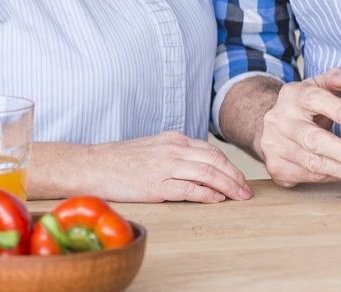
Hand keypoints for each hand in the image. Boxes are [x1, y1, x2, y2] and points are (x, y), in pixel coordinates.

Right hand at [87, 131, 253, 202]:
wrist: (93, 165)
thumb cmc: (121, 160)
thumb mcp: (153, 148)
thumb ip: (175, 153)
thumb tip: (197, 167)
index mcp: (174, 139)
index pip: (211, 150)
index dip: (229, 164)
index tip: (239, 177)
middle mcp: (173, 149)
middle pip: (215, 161)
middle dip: (234, 176)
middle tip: (247, 190)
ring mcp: (165, 166)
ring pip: (207, 174)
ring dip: (228, 186)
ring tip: (239, 196)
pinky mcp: (156, 184)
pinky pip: (190, 189)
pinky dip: (207, 194)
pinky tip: (218, 200)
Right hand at [254, 68, 340, 187]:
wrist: (272, 127)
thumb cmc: (303, 107)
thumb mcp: (317, 87)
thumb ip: (334, 80)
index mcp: (292, 96)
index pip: (314, 99)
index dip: (335, 108)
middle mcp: (280, 120)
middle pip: (313, 139)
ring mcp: (275, 146)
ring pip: (312, 163)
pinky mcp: (276, 167)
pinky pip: (308, 176)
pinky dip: (331, 177)